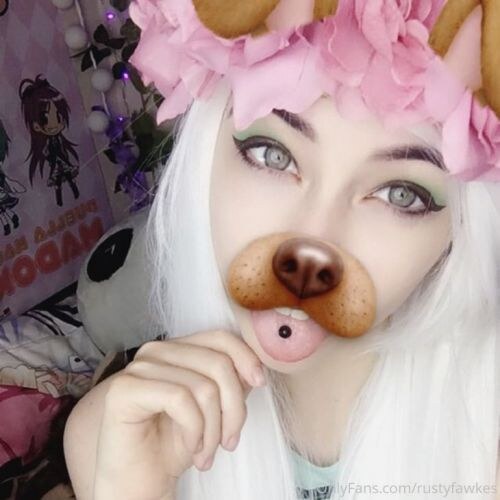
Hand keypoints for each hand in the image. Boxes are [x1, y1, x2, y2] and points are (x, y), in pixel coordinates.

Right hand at [93, 330, 265, 499]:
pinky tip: (191, 449)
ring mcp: (138, 368)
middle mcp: (156, 351)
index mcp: (176, 349)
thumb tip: (253, 370)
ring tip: (207, 452)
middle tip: (229, 441)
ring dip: (214, 429)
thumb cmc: (174, 445)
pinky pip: (181, 400)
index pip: (220, 338)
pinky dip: (194, 431)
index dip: (246, 358)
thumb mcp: (213, 409)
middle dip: (233, 408)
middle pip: (218, 363)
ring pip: (203, 386)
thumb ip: (230, 383)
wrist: (139, 484)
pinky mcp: (125, 389)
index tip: (260, 383)